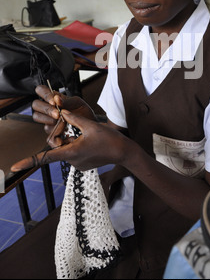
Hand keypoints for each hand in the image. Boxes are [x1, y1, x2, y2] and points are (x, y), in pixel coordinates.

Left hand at [11, 109, 128, 172]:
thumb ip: (73, 118)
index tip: (13, 167)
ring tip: (90, 137)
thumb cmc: (109, 139)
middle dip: (65, 137)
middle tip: (81, 131)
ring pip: (67, 148)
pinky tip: (92, 142)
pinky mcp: (83, 165)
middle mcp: (73, 161)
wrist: (124, 152)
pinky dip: (78, 145)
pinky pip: (74, 152)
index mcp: (71, 152)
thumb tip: (61, 112)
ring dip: (73, 140)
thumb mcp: (90, 124)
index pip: (45, 157)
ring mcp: (78, 164)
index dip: (28, 161)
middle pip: (60, 146)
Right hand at [32, 85, 95, 136]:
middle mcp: (48, 108)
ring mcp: (48, 120)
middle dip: (46, 109)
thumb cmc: (83, 112)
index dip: (44, 95)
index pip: (41, 90)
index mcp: (54, 98)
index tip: (53, 102)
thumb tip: (56, 99)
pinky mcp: (51, 132)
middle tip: (58, 114)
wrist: (89, 127)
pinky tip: (65, 133)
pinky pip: (47, 132)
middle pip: (36, 104)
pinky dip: (56, 133)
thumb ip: (68, 101)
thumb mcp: (79, 104)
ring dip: (49, 120)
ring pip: (37, 117)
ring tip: (62, 123)